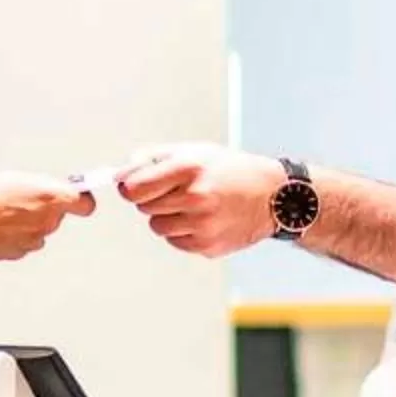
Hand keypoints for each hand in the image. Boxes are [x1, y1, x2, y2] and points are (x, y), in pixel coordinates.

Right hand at [0, 172, 95, 264]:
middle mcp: (47, 223)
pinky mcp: (17, 254)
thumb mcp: (13, 179)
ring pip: (38, 229)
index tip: (71, 193)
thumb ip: (37, 187)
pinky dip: (13, 236)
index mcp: (51, 199)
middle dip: (42, 208)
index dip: (80, 199)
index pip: (85, 204)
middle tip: (18, 197)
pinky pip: (22, 242)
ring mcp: (33, 242)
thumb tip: (47, 194)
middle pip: (55, 216)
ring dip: (26, 222)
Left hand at [116, 143, 282, 258]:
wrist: (274, 196)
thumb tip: (122, 173)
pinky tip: (203, 219)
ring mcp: (203, 225)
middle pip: (144, 207)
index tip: (130, 186)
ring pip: (157, 226)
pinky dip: (182, 232)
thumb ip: (154, 158)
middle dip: (152, 199)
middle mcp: (195, 197)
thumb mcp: (195, 150)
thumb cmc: (232, 170)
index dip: (128, 187)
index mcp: (189, 168)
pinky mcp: (209, 246)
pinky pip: (175, 242)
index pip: (135, 188)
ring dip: (167, 217)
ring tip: (191, 205)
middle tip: (175, 191)